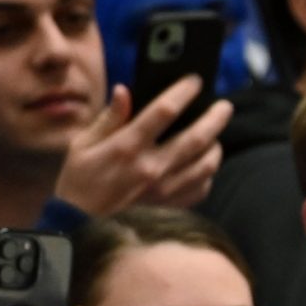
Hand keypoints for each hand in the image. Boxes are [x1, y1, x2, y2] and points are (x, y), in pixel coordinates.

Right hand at [55, 78, 232, 215]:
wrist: (81, 224)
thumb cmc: (80, 180)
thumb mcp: (83, 144)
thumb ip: (109, 118)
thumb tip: (125, 91)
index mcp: (127, 147)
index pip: (163, 111)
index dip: (183, 92)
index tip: (195, 81)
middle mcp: (152, 167)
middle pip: (197, 138)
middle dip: (215, 118)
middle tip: (225, 106)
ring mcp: (165, 190)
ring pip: (206, 164)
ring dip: (216, 146)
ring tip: (216, 135)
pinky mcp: (171, 206)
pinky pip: (202, 188)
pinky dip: (208, 174)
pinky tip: (204, 165)